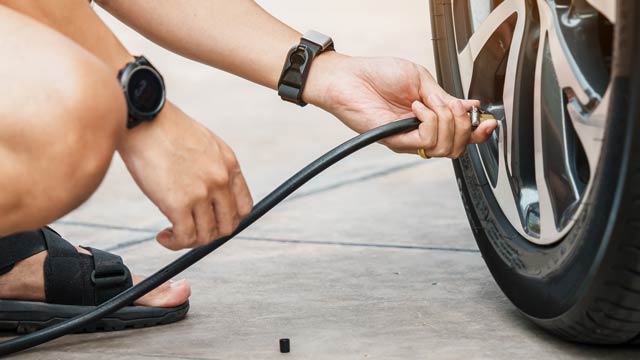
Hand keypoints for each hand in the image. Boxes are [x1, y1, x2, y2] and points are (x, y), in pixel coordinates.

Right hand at [117, 102, 252, 249]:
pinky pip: (185, 237)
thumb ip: (213, 168)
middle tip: (190, 229)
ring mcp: (202, 192)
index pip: (244, 207)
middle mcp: (221, 180)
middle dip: (209, 233)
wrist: (143, 118)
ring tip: (173, 233)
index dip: (228, 219)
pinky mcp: (179, 203)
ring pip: (207, 235)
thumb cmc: (165, 129)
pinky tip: (163, 236)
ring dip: (190, 240)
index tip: (211, 221)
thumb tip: (207, 196)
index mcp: (229, 164)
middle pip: (228, 225)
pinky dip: (174, 243)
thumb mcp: (204, 144)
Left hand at [303, 53, 497, 157]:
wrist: (349, 77)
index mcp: (429, 119)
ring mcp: (408, 140)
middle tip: (453, 106)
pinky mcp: (396, 141)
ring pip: (444, 147)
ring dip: (445, 121)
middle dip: (464, 125)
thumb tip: (470, 107)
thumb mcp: (421, 80)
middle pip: (457, 147)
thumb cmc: (378, 75)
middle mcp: (420, 133)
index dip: (479, 133)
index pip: (460, 137)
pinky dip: (429, 120)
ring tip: (427, 103)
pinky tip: (417, 106)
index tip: (490, 122)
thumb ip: (445, 97)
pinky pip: (426, 139)